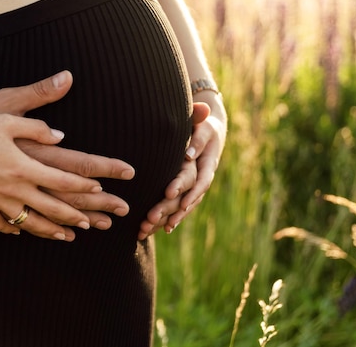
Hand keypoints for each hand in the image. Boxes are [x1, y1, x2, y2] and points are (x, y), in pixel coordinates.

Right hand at [0, 71, 134, 239]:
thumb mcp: (6, 116)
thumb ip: (36, 126)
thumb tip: (62, 135)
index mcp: (24, 165)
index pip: (62, 179)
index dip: (83, 185)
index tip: (100, 189)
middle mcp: (13, 187)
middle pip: (52, 207)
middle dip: (76, 216)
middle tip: (96, 223)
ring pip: (30, 222)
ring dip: (51, 230)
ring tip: (67, 236)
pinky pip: (0, 223)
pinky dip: (13, 229)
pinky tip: (20, 232)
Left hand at [138, 95, 226, 239]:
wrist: (209, 134)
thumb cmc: (204, 126)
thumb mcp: (204, 127)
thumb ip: (198, 137)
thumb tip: (188, 155)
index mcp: (208, 165)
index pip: (198, 181)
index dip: (186, 189)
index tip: (170, 194)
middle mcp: (202, 180)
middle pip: (187, 199)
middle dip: (168, 209)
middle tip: (150, 217)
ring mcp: (194, 188)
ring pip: (180, 208)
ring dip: (164, 219)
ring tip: (146, 228)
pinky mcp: (186, 192)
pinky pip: (177, 208)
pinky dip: (165, 219)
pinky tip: (152, 229)